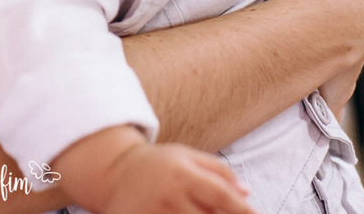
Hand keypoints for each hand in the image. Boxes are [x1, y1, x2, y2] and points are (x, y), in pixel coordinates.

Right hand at [103, 143, 256, 213]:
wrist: (116, 174)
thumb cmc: (159, 165)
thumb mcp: (187, 156)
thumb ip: (219, 171)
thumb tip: (248, 193)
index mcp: (183, 174)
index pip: (221, 195)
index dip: (243, 209)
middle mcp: (170, 195)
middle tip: (219, 211)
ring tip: (194, 208)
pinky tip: (182, 213)